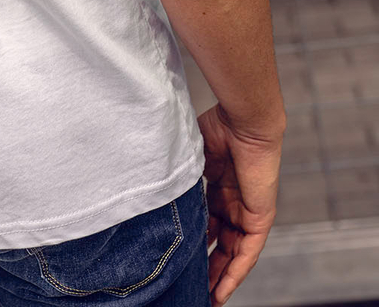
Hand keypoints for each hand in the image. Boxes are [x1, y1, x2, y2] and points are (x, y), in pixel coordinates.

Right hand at [197, 103, 284, 305]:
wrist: (245, 121)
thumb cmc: (219, 127)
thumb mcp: (193, 156)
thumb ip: (180, 173)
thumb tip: (151, 181)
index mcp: (218, 186)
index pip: (207, 222)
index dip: (196, 241)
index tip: (181, 259)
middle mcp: (233, 202)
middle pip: (220, 242)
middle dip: (207, 266)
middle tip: (192, 286)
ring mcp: (247, 211)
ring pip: (233, 253)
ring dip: (220, 276)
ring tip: (206, 298)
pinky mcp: (260, 219)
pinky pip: (248, 253)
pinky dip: (235, 272)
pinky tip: (222, 290)